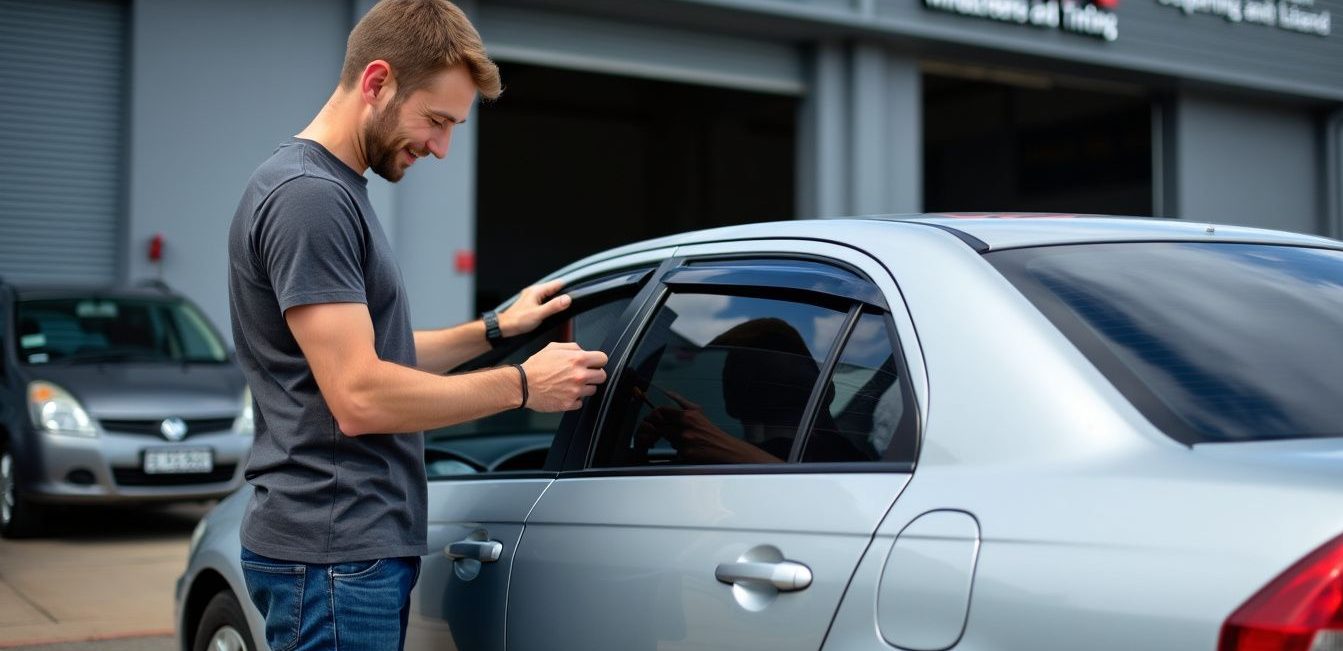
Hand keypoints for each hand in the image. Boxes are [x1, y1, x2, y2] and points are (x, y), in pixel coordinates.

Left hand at [499, 280, 570, 337]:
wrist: (504, 327)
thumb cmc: (517, 320)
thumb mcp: (539, 314)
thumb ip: (554, 306)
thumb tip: (567, 299)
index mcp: (537, 291)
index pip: (557, 284)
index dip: (567, 288)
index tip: (576, 294)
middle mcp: (534, 291)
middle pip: (554, 289)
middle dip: (563, 294)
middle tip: (571, 303)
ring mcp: (532, 296)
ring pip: (549, 294)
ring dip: (556, 300)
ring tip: (563, 307)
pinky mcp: (531, 303)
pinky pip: (544, 300)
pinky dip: (550, 304)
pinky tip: (552, 311)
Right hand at [521, 342, 607, 411]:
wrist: (522, 385)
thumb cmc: (536, 367)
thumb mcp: (553, 347)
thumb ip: (572, 347)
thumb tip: (583, 350)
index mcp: (577, 359)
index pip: (603, 359)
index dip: (598, 360)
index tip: (594, 363)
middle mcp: (579, 375)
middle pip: (602, 376)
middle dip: (595, 374)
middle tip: (584, 374)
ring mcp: (575, 391)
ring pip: (593, 390)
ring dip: (585, 387)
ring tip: (571, 384)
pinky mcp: (569, 403)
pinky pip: (581, 402)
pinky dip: (575, 399)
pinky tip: (565, 393)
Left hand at [637, 392, 781, 463]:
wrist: (724, 448)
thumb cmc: (710, 430)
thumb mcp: (697, 412)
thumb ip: (681, 401)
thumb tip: (666, 392)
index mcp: (687, 415)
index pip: (661, 411)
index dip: (655, 415)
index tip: (655, 418)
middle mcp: (685, 426)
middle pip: (660, 425)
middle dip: (658, 428)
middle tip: (660, 430)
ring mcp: (685, 440)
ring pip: (665, 437)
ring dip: (668, 438)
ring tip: (678, 439)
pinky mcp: (686, 453)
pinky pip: (673, 449)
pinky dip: (676, 448)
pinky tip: (685, 448)